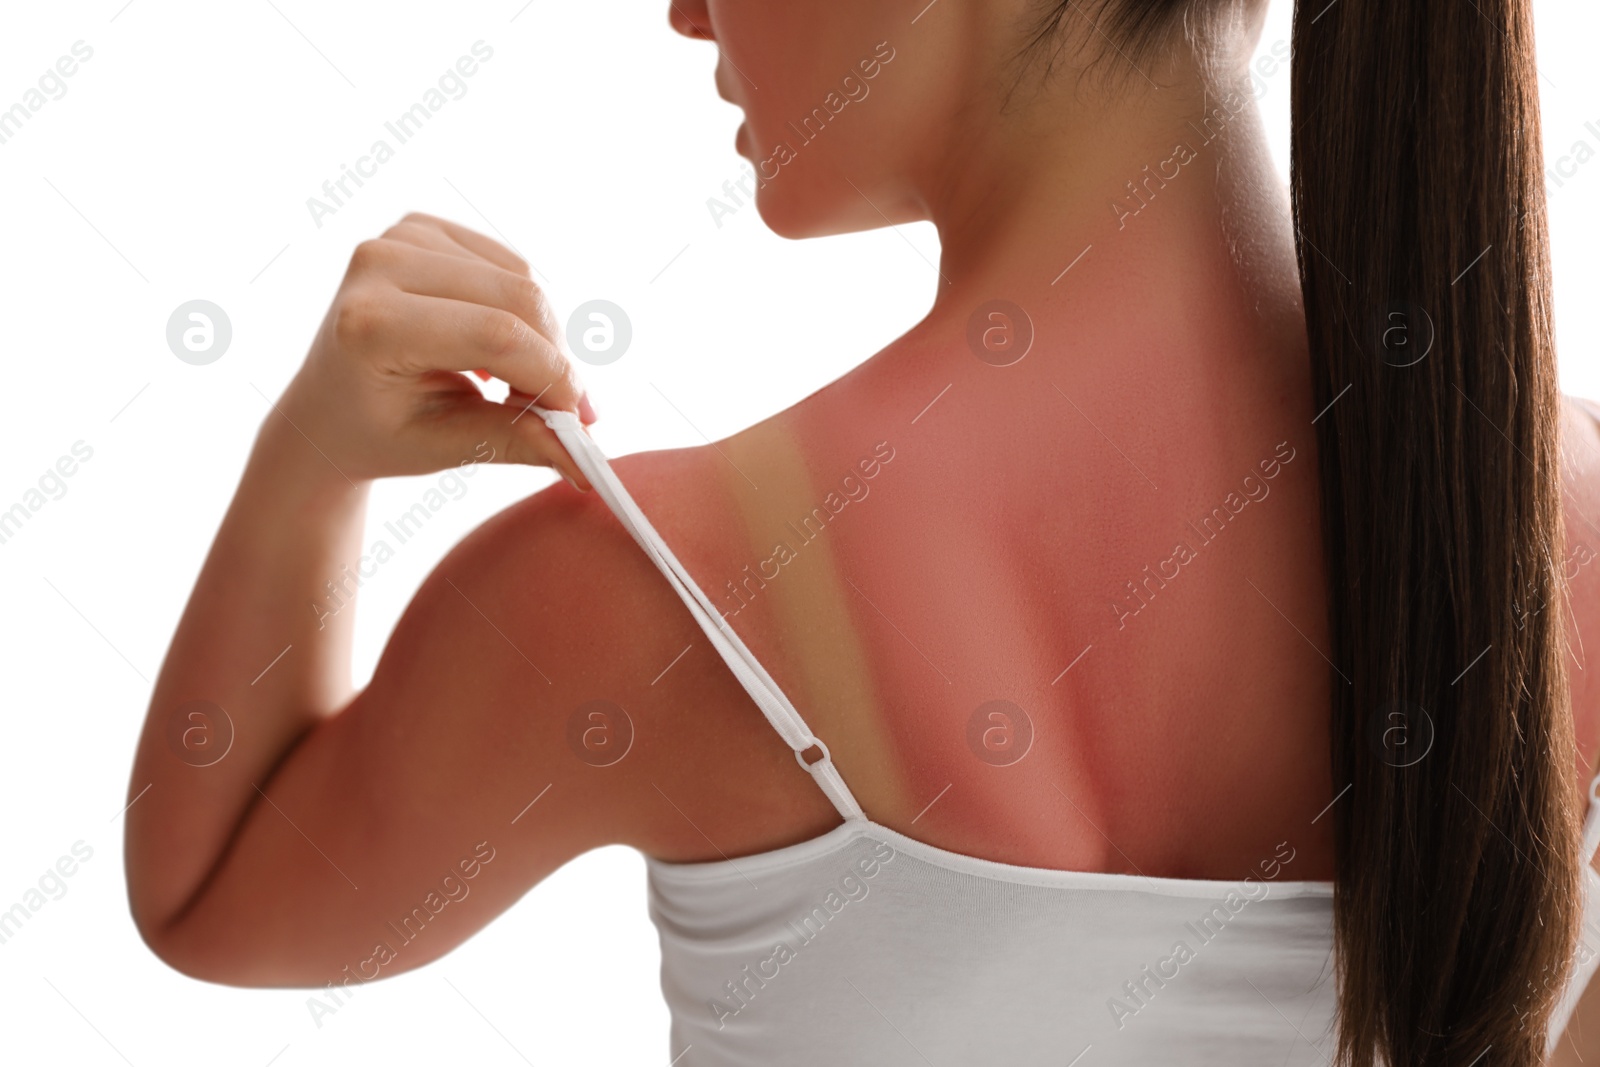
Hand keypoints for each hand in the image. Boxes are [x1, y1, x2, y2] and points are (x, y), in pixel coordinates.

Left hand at [271, 212, 593, 487]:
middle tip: (570, 413)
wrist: (327, 405)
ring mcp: (399, 235)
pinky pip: (511, 264)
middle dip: (558, 359)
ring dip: (546, 338)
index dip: (554, 375)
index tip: (580, 423)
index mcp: (371, 324)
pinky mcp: (422, 227)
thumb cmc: (376, 432)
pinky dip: (527, 311)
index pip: (496, 334)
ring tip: (527, 386)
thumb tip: (584, 458)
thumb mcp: (441, 448)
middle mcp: (379, 263)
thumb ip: (515, 441)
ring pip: (523, 278)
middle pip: (519, 298)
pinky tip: (505, 349)